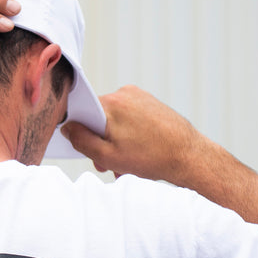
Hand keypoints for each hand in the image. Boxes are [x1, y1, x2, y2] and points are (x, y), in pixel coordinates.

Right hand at [61, 85, 205, 183]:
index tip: (84, 147)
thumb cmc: (151, 157)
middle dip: (99, 141)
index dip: (79, 132)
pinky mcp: (150, 103)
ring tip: (126, 161)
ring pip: (114, 120)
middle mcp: (124, 94)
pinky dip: (128, 135)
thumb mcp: (107, 156)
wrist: (189, 156)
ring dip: (114, 141)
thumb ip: (81, 141)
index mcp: (110, 104)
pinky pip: (129, 118)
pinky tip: (137, 152)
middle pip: (98, 117)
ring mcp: (139, 97)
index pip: (81, 112)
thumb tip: (68, 129)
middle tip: (108, 163)